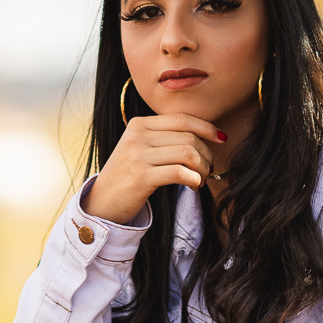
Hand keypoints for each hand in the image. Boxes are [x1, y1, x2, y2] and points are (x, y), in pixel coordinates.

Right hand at [82, 114, 226, 225]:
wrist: (101, 203)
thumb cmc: (126, 179)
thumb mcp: (139, 150)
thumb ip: (162, 139)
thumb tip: (201, 136)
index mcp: (139, 124)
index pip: (182, 119)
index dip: (206, 127)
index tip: (221, 138)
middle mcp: (138, 136)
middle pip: (188, 137)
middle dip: (206, 154)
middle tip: (208, 169)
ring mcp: (138, 155)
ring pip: (187, 153)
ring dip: (202, 168)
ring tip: (201, 179)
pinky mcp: (141, 176)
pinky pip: (179, 172)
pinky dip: (194, 179)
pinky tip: (194, 186)